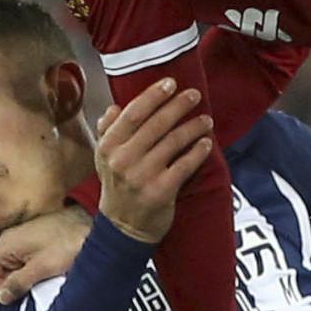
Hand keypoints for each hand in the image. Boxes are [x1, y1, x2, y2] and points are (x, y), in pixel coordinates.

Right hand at [0, 205, 91, 303]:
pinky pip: (25, 260)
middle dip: (13, 283)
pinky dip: (34, 268)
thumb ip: (17, 283)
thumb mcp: (42, 268)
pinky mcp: (35, 239)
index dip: (0, 289)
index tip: (18, 293)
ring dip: (26, 276)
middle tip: (35, 283)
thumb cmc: (71, 241)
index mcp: (6, 244)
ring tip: (46, 275)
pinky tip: (50, 267)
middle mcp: (10, 239)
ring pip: (12, 267)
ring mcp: (22, 238)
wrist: (93, 226)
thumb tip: (2, 296)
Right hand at [94, 79, 213, 244]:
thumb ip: (107, 131)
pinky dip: (198, 152)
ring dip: (193, 127)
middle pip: (156, 124)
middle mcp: (123, 160)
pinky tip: (206, 143)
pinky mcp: (161, 191)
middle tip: (195, 95)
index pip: (132, 113)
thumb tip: (114, 107)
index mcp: (108, 147)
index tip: (171, 83)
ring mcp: (142, 176)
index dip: (153, 95)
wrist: (124, 228)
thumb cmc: (118, 187)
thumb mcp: (104, 159)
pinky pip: (185, 165)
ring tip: (206, 120)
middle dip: (178, 106)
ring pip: (174, 142)